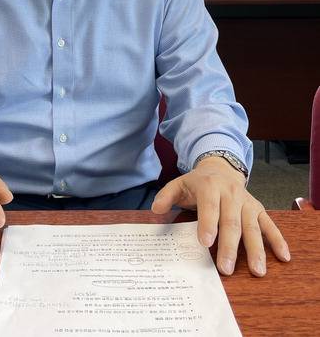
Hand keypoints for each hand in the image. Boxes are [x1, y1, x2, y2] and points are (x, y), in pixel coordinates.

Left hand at [151, 156, 290, 275]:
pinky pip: (269, 225)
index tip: (205, 242)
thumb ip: (166, 196)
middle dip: (229, 246)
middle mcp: (231, 194)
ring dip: (256, 249)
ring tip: (257, 271)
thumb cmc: (198, 183)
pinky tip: (283, 256)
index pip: (209, 206)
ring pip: (252, 226)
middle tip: (226, 269)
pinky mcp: (258, 209)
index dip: (208, 223)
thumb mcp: (179, 184)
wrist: (220, 168)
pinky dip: (277, 240)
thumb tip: (156, 209)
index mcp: (210, 186)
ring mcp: (247, 202)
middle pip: (231, 221)